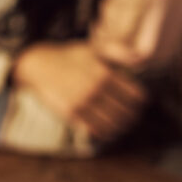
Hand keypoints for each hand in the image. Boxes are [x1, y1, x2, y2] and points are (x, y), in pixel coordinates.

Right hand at [13, 41, 145, 140]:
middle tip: (133, 115)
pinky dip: (105, 133)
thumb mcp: (93, 48)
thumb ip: (119, 52)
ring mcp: (82, 104)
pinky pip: (95, 130)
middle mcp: (94, 90)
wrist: (38, 66)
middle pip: (126, 112)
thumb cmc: (69, 56)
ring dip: (122, 126)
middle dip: (133, 114)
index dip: (140, 100)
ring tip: (123, 124)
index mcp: (104, 73)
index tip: (139, 101)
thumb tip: (143, 60)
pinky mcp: (71, 114)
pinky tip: (108, 130)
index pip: (135, 95)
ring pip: (113, 124)